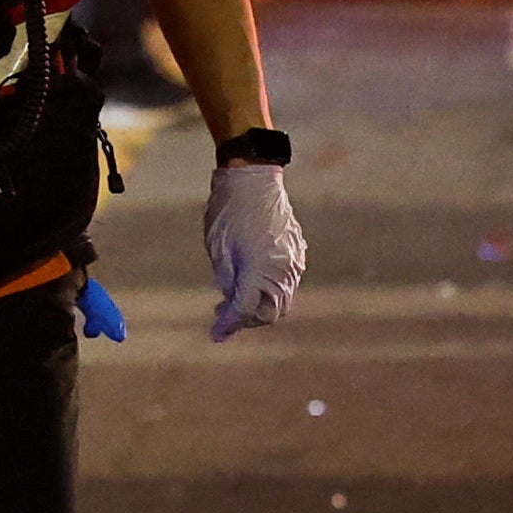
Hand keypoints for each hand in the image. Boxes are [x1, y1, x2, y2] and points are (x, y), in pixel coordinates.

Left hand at [202, 154, 305, 339]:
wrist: (252, 177)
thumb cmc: (228, 211)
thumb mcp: (218, 250)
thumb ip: (229, 282)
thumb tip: (233, 306)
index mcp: (260, 269)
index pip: (245, 310)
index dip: (228, 325)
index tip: (215, 335)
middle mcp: (283, 269)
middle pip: (269, 312)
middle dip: (247, 320)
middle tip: (223, 317)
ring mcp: (294, 260)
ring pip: (281, 299)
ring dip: (260, 306)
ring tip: (232, 301)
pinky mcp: (297, 251)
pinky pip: (287, 281)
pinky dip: (270, 289)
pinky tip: (250, 282)